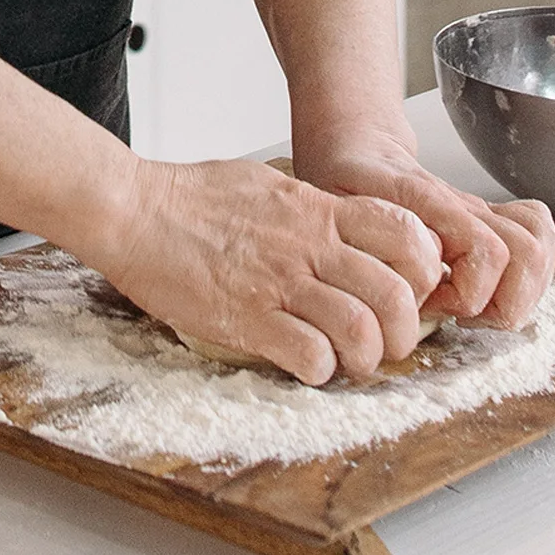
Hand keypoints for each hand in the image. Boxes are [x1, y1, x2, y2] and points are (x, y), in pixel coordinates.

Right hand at [89, 158, 445, 385]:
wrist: (131, 209)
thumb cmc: (188, 196)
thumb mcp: (267, 184)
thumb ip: (310, 208)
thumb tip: (334, 223)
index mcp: (319, 211)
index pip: (407, 235)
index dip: (422, 270)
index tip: (409, 290)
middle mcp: (311, 246)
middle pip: (397, 293)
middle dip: (404, 331)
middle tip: (388, 343)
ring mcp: (281, 283)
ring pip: (362, 329)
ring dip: (365, 357)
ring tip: (349, 362)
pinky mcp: (249, 318)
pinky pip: (310, 355)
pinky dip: (320, 371)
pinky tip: (307, 365)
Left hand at [292, 122, 554, 329]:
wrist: (356, 150)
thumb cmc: (344, 186)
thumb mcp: (340, 212)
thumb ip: (373, 245)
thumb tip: (419, 287)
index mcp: (430, 206)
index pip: (489, 253)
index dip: (468, 295)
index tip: (433, 306)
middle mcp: (466, 208)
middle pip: (528, 254)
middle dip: (505, 303)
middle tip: (462, 315)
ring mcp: (482, 213)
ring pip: (540, 247)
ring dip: (521, 292)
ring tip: (477, 308)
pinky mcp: (490, 220)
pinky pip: (537, 237)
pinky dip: (528, 274)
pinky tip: (488, 291)